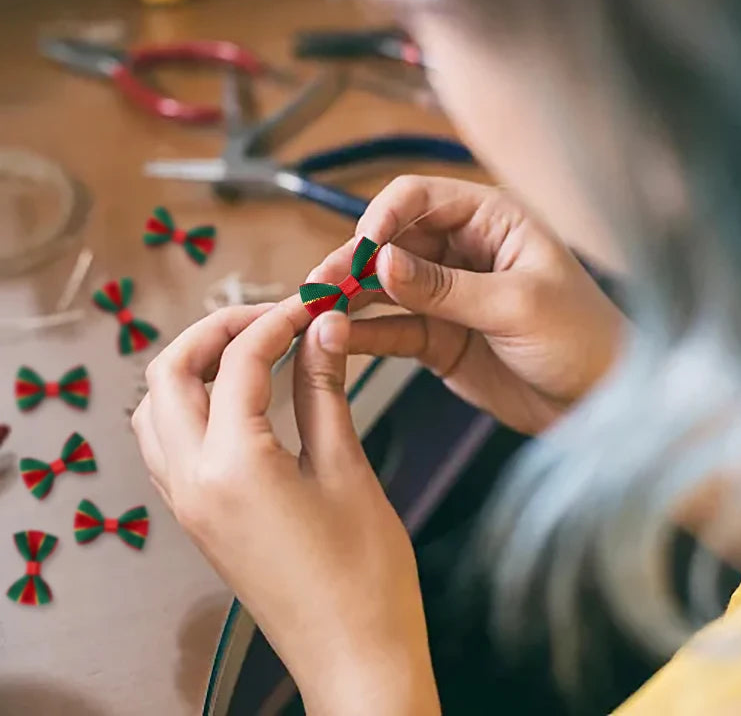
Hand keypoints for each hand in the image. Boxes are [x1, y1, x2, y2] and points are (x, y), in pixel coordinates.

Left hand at [132, 301, 439, 715]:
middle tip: (270, 317)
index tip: (313, 304)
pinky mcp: (197, 518)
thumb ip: (325, 391)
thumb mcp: (347, 470)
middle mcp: (191, 481)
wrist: (354, 655)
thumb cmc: (364, 574)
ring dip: (193, 366)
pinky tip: (238, 400)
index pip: (241, 362)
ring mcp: (187, 503)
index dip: (279, 321)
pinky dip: (191, 405)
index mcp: (232, 467)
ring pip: (156, 409)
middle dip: (215, 331)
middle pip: (168, 375)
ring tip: (250, 350)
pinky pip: (167, 444)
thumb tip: (324, 330)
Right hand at [312, 176, 625, 434]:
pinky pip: (393, 328)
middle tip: (322, 284)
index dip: (384, 217)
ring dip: (349, 296)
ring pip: (385, 286)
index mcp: (491, 220)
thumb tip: (381, 262)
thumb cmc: (582, 339)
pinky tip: (338, 338)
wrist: (599, 403)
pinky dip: (365, 333)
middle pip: (393, 243)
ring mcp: (448, 295)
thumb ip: (445, 286)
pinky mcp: (438, 336)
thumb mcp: (517, 304)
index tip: (362, 248)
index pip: (420, 199)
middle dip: (354, 261)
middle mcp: (463, 250)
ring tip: (316, 309)